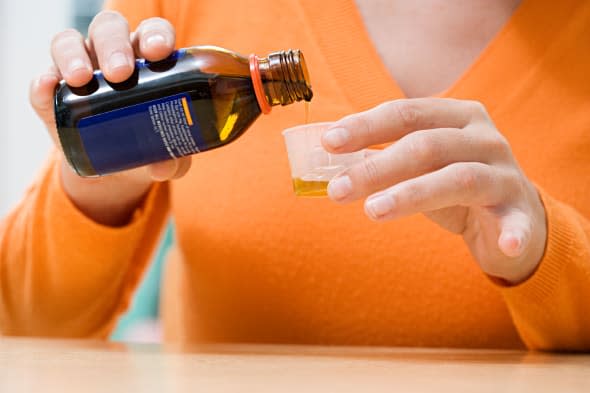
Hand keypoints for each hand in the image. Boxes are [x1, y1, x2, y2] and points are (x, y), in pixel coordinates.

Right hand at [29, 11, 190, 225]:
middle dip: (114, 45)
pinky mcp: (52, 96)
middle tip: (120, 73)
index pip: (151, 33)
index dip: (155, 35)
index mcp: (147, 60)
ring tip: (81, 79)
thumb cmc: (148, 146)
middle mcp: (111, 56)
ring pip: (69, 43)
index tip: (158, 52)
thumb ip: (172, 159)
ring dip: (73, 56)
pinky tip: (47, 87)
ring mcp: (79, 70)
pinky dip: (43, 83)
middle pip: (109, 30)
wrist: (114, 172)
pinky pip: (43, 82)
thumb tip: (165, 166)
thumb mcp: (165, 155)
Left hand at [322, 98, 546, 283]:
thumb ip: (383, 158)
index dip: (366, 126)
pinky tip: (505, 244)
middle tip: (337, 190)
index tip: (329, 142)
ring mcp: (505, 173)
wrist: (511, 215)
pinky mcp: (521, 211)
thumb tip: (327, 159)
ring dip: (411, 194)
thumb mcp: (419, 166)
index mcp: (457, 117)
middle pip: (426, 145)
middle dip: (376, 167)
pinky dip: (512, 231)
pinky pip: (517, 221)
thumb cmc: (453, 184)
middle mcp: (484, 138)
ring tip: (372, 212)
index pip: (406, 113)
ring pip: (458, 178)